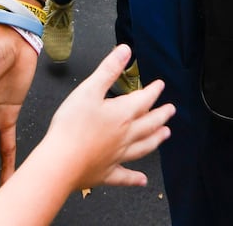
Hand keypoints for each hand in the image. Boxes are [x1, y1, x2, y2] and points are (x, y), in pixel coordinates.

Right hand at [33, 45, 172, 191]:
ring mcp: (117, 156)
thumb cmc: (71, 126)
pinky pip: (125, 176)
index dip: (153, 91)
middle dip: (161, 115)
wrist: (61, 162)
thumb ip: (108, 70)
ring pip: (143, 147)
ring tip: (166, 135)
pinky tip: (143, 181)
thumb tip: (125, 51)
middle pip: (149, 124)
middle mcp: (125, 136)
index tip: (160, 85)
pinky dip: (135, 178)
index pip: (143, 100)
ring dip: (155, 140)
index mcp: (122, 114)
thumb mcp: (89, 89)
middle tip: (171, 110)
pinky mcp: (106, 174)